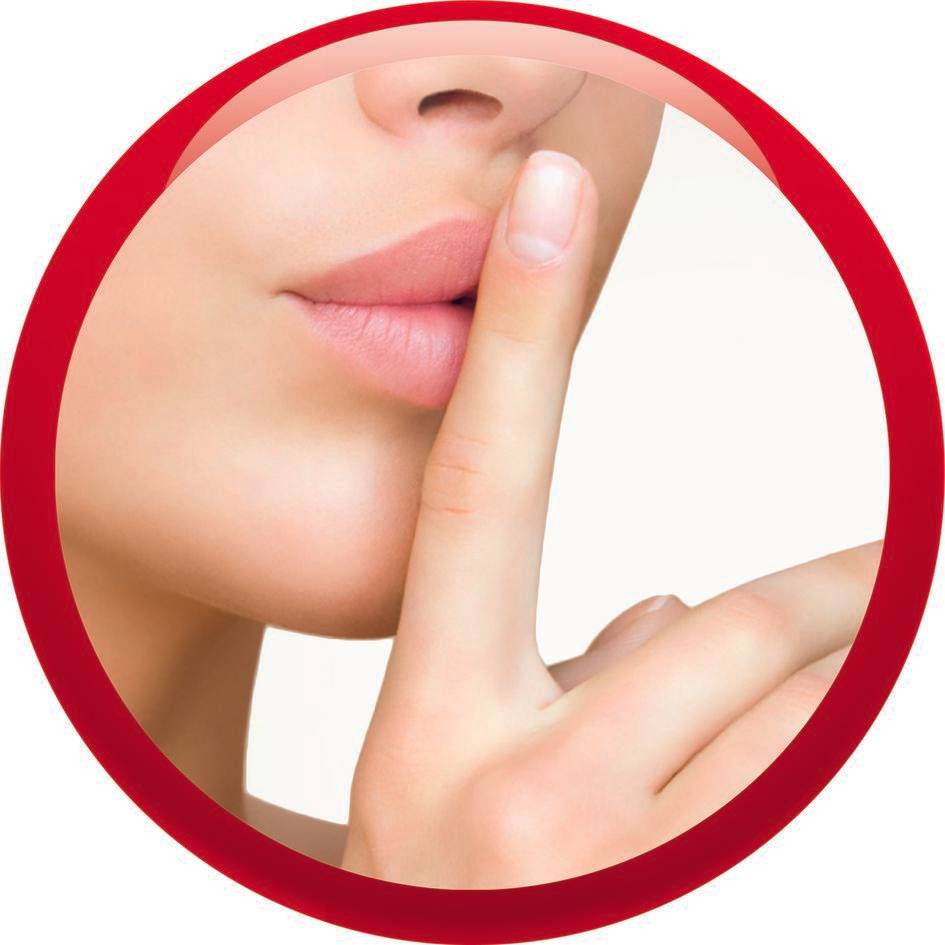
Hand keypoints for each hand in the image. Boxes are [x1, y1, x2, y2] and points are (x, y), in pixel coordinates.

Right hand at [341, 150, 879, 887]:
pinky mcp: (694, 898)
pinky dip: (788, 759)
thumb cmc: (431, 874)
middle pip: (728, 625)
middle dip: (820, 602)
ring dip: (802, 686)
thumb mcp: (435, 762)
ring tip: (761, 709)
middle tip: (892, 561)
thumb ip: (545, 664)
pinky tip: (736, 786)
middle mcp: (534, 794)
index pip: (483, 482)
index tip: (549, 206)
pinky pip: (790, 789)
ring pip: (793, 712)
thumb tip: (673, 613)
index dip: (517, 332)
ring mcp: (628, 865)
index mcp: (435, 724)